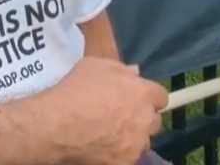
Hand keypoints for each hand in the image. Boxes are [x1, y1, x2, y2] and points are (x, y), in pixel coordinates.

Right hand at [38, 57, 168, 164]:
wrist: (58, 123)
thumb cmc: (77, 89)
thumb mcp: (96, 66)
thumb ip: (121, 69)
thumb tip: (135, 73)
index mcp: (143, 93)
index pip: (161, 96)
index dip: (148, 97)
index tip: (134, 98)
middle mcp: (146, 119)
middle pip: (154, 121)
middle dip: (142, 118)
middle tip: (122, 117)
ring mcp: (137, 144)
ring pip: (142, 142)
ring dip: (132, 138)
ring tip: (110, 135)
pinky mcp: (125, 162)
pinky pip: (127, 157)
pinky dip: (118, 154)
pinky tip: (102, 149)